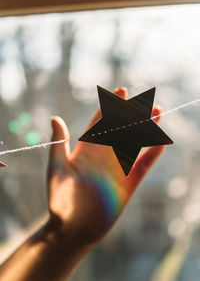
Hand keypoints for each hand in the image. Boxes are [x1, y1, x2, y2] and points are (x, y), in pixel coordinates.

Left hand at [47, 87, 164, 246]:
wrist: (72, 228)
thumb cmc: (60, 199)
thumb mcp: (57, 168)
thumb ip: (59, 143)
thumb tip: (55, 117)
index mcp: (86, 149)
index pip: (101, 122)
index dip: (111, 107)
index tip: (120, 91)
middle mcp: (104, 156)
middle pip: (121, 129)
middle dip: (132, 113)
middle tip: (143, 99)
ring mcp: (117, 168)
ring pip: (135, 143)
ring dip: (146, 128)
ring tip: (157, 111)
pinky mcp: (128, 183)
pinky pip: (143, 165)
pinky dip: (152, 154)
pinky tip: (160, 141)